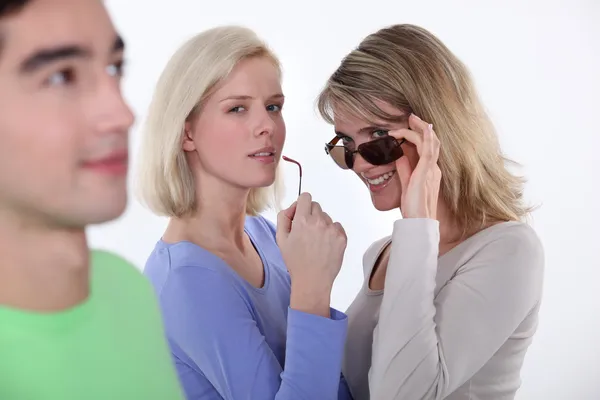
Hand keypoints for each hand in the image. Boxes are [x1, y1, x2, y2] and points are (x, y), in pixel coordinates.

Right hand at [276, 192, 346, 315]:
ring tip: (316, 242)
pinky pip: (337, 226)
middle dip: (310, 215)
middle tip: (306, 231)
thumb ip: (283, 217)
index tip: (300, 213)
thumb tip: (292, 208)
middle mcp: (318, 222)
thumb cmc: (295, 261)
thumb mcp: (281, 239)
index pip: (306, 197)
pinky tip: (325, 245)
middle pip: (316, 206)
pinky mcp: (342, 237)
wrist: (312, 280)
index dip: (302, 204)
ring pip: (326, 217)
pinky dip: (332, 232)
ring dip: (321, 224)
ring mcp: (332, 229)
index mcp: (302, 220)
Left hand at [388, 114, 441, 218]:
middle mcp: (433, 169)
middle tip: (411, 116)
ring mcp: (431, 171)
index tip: (409, 126)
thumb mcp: (407, 183)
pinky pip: (429, 152)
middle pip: (432, 141)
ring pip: (430, 142)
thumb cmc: (414, 208)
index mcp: (430, 172)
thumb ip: (404, 169)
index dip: (420, 134)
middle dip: (422, 127)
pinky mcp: (426, 174)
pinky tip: (424, 128)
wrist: (419, 223)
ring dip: (421, 128)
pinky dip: (427, 138)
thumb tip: (399, 156)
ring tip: (412, 118)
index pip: (427, 148)